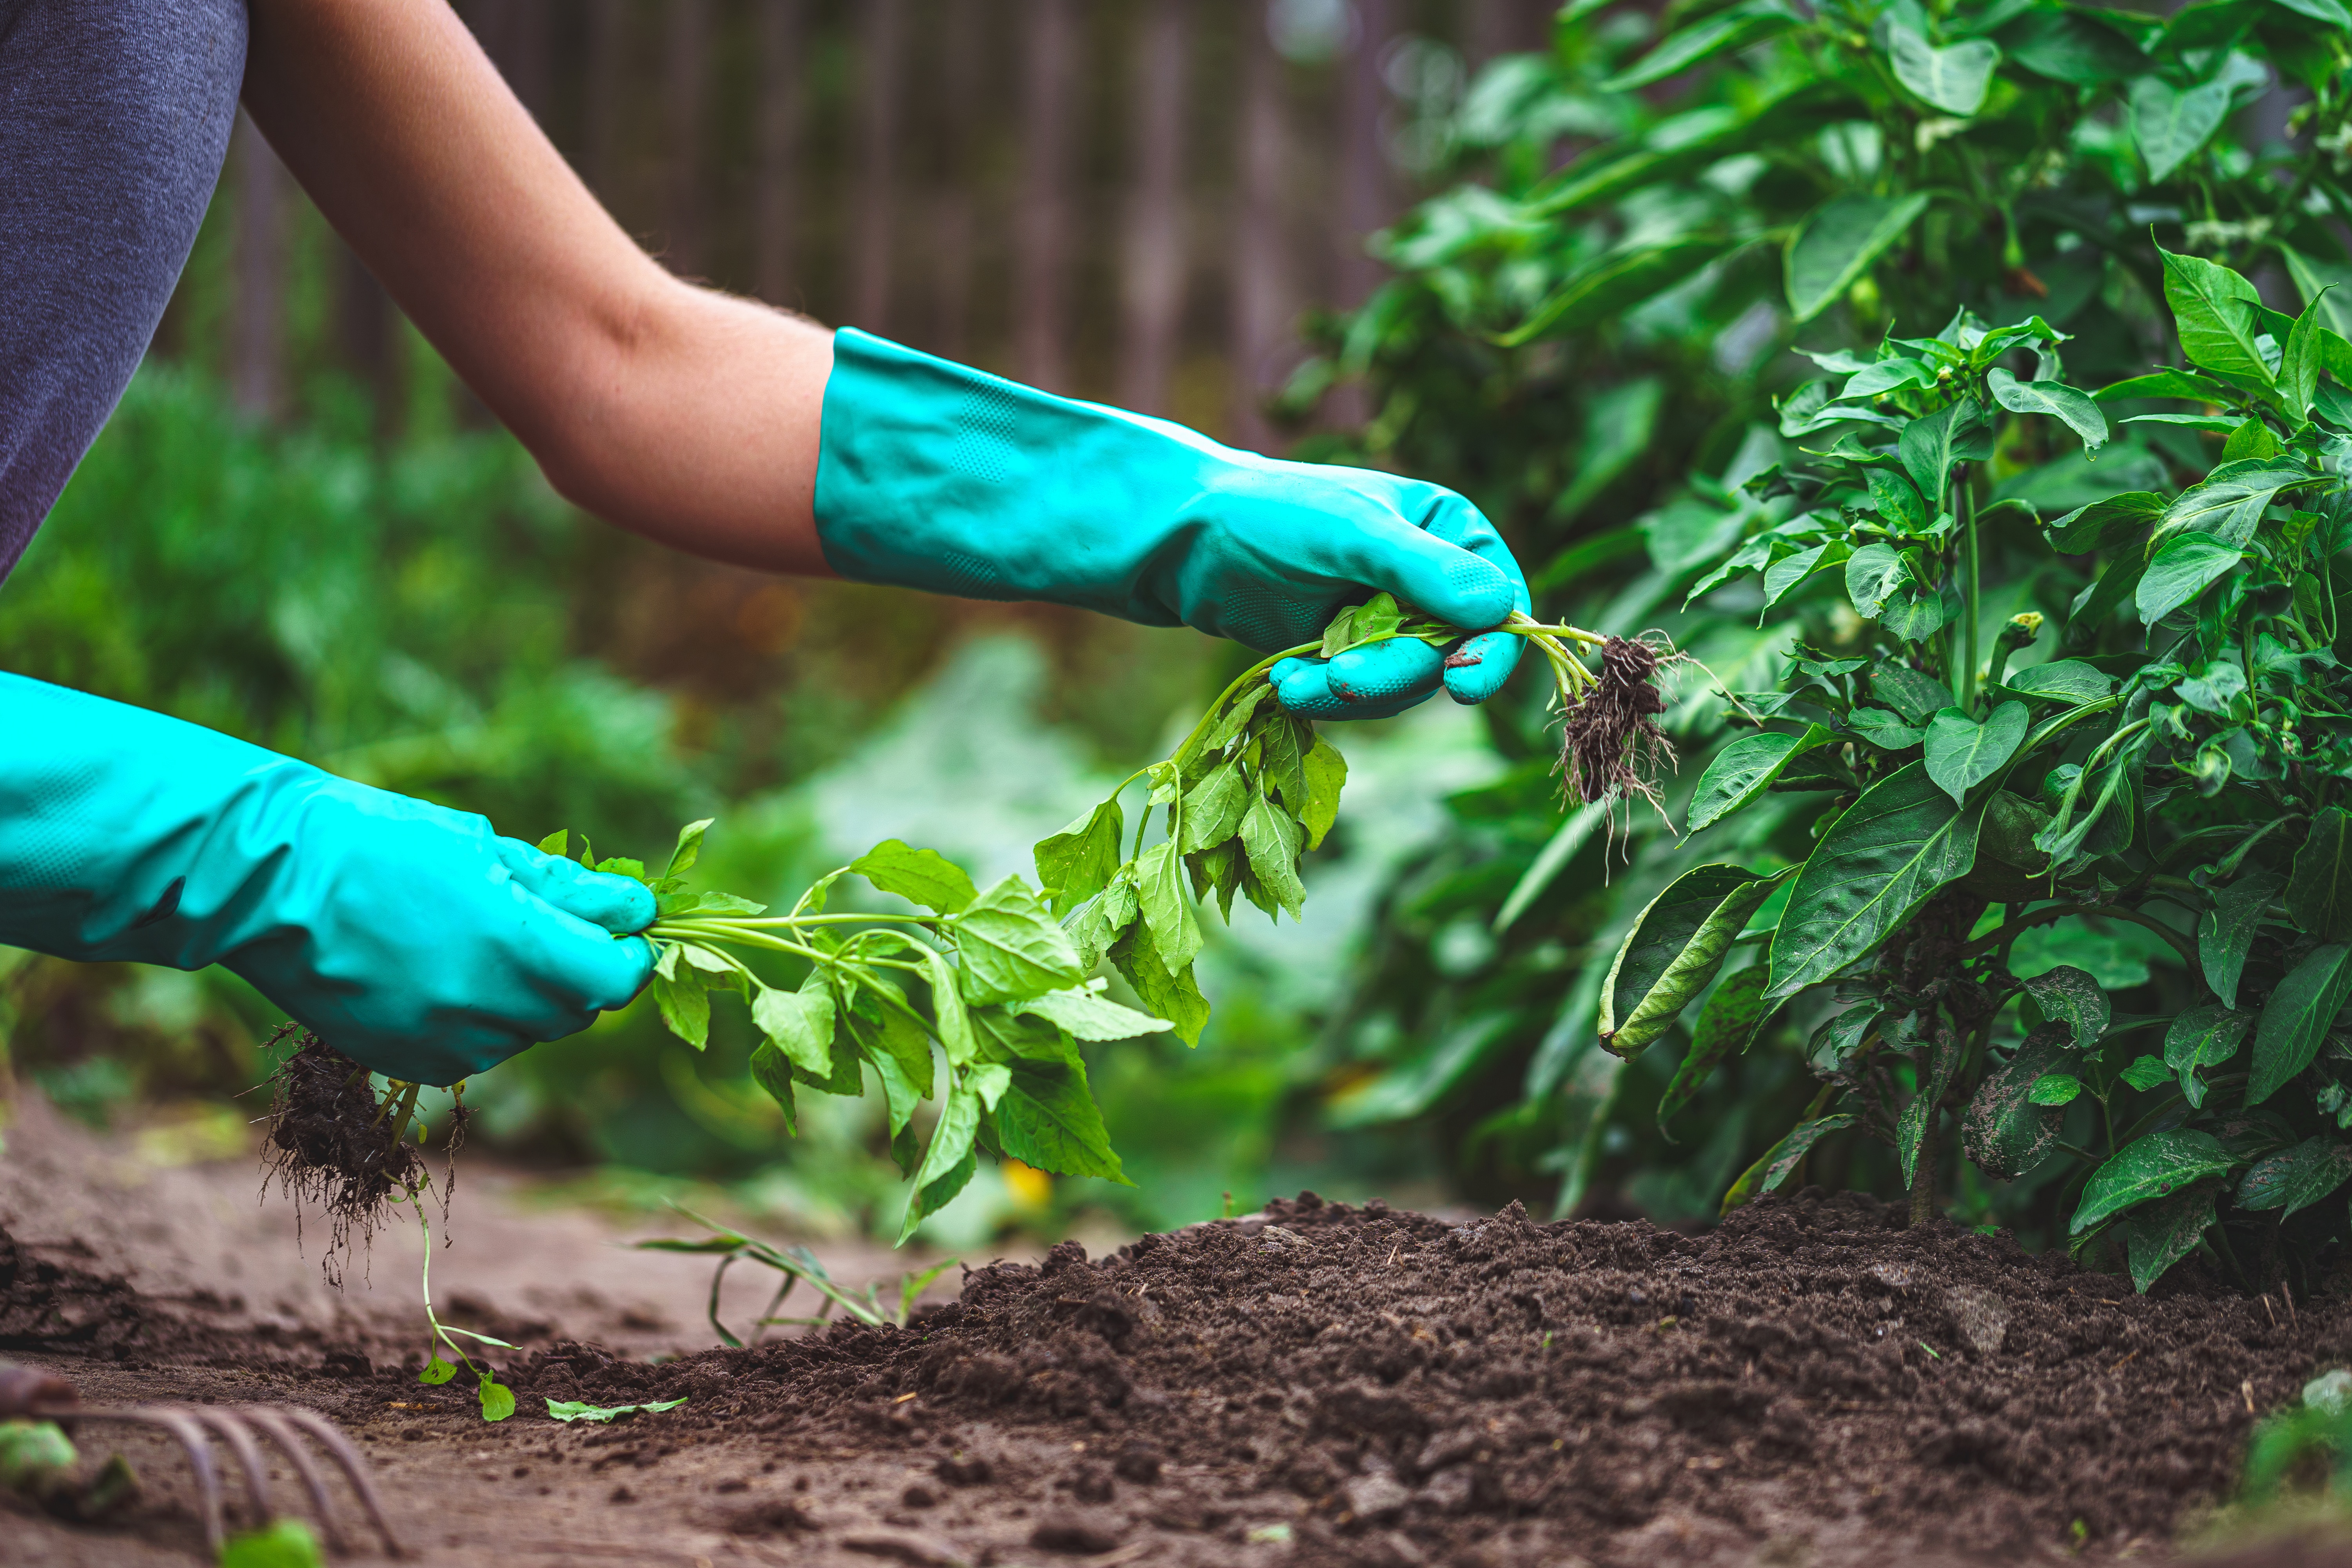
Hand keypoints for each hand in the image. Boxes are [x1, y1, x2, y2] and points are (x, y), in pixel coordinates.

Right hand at [0, 674, 653, 1085]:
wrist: (270, 883)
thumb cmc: (379, 844)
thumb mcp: (484, 848)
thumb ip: (567, 890)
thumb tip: (635, 910)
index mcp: (514, 945)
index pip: (616, 979)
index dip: (630, 956)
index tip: (623, 931)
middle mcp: (485, 1006)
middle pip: (577, 1011)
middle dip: (581, 974)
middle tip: (556, 929)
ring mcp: (443, 1041)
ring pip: (527, 1035)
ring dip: (529, 998)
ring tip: (483, 943)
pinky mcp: (407, 1061)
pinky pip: (475, 1052)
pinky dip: (481, 1021)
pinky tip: (445, 976)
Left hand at [812, 330, 1528, 718]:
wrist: (1183, 541)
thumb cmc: (1267, 514)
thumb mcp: (1348, 533)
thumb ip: (1421, 570)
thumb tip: (1500, 608)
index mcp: (1447, 532)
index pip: (1501, 598)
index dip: (1493, 646)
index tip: (1463, 681)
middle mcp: (1428, 578)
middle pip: (1454, 654)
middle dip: (1396, 675)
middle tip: (1340, 678)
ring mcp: (1387, 620)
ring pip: (1405, 686)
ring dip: (1353, 692)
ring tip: (1298, 677)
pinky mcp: (1346, 653)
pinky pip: (1360, 697)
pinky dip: (1325, 697)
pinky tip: (1284, 681)